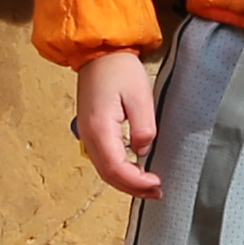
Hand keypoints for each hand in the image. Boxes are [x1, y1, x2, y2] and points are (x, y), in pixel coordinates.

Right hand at [72, 49, 163, 199]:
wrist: (99, 52)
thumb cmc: (119, 69)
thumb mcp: (140, 95)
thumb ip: (143, 127)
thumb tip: (143, 150)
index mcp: (100, 129)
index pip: (116, 168)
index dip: (136, 182)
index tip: (156, 184)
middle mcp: (89, 136)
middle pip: (108, 174)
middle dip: (133, 188)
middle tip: (156, 192)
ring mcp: (87, 134)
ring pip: (104, 169)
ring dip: (125, 182)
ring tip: (148, 187)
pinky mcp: (91, 130)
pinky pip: (103, 159)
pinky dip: (118, 171)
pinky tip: (134, 170)